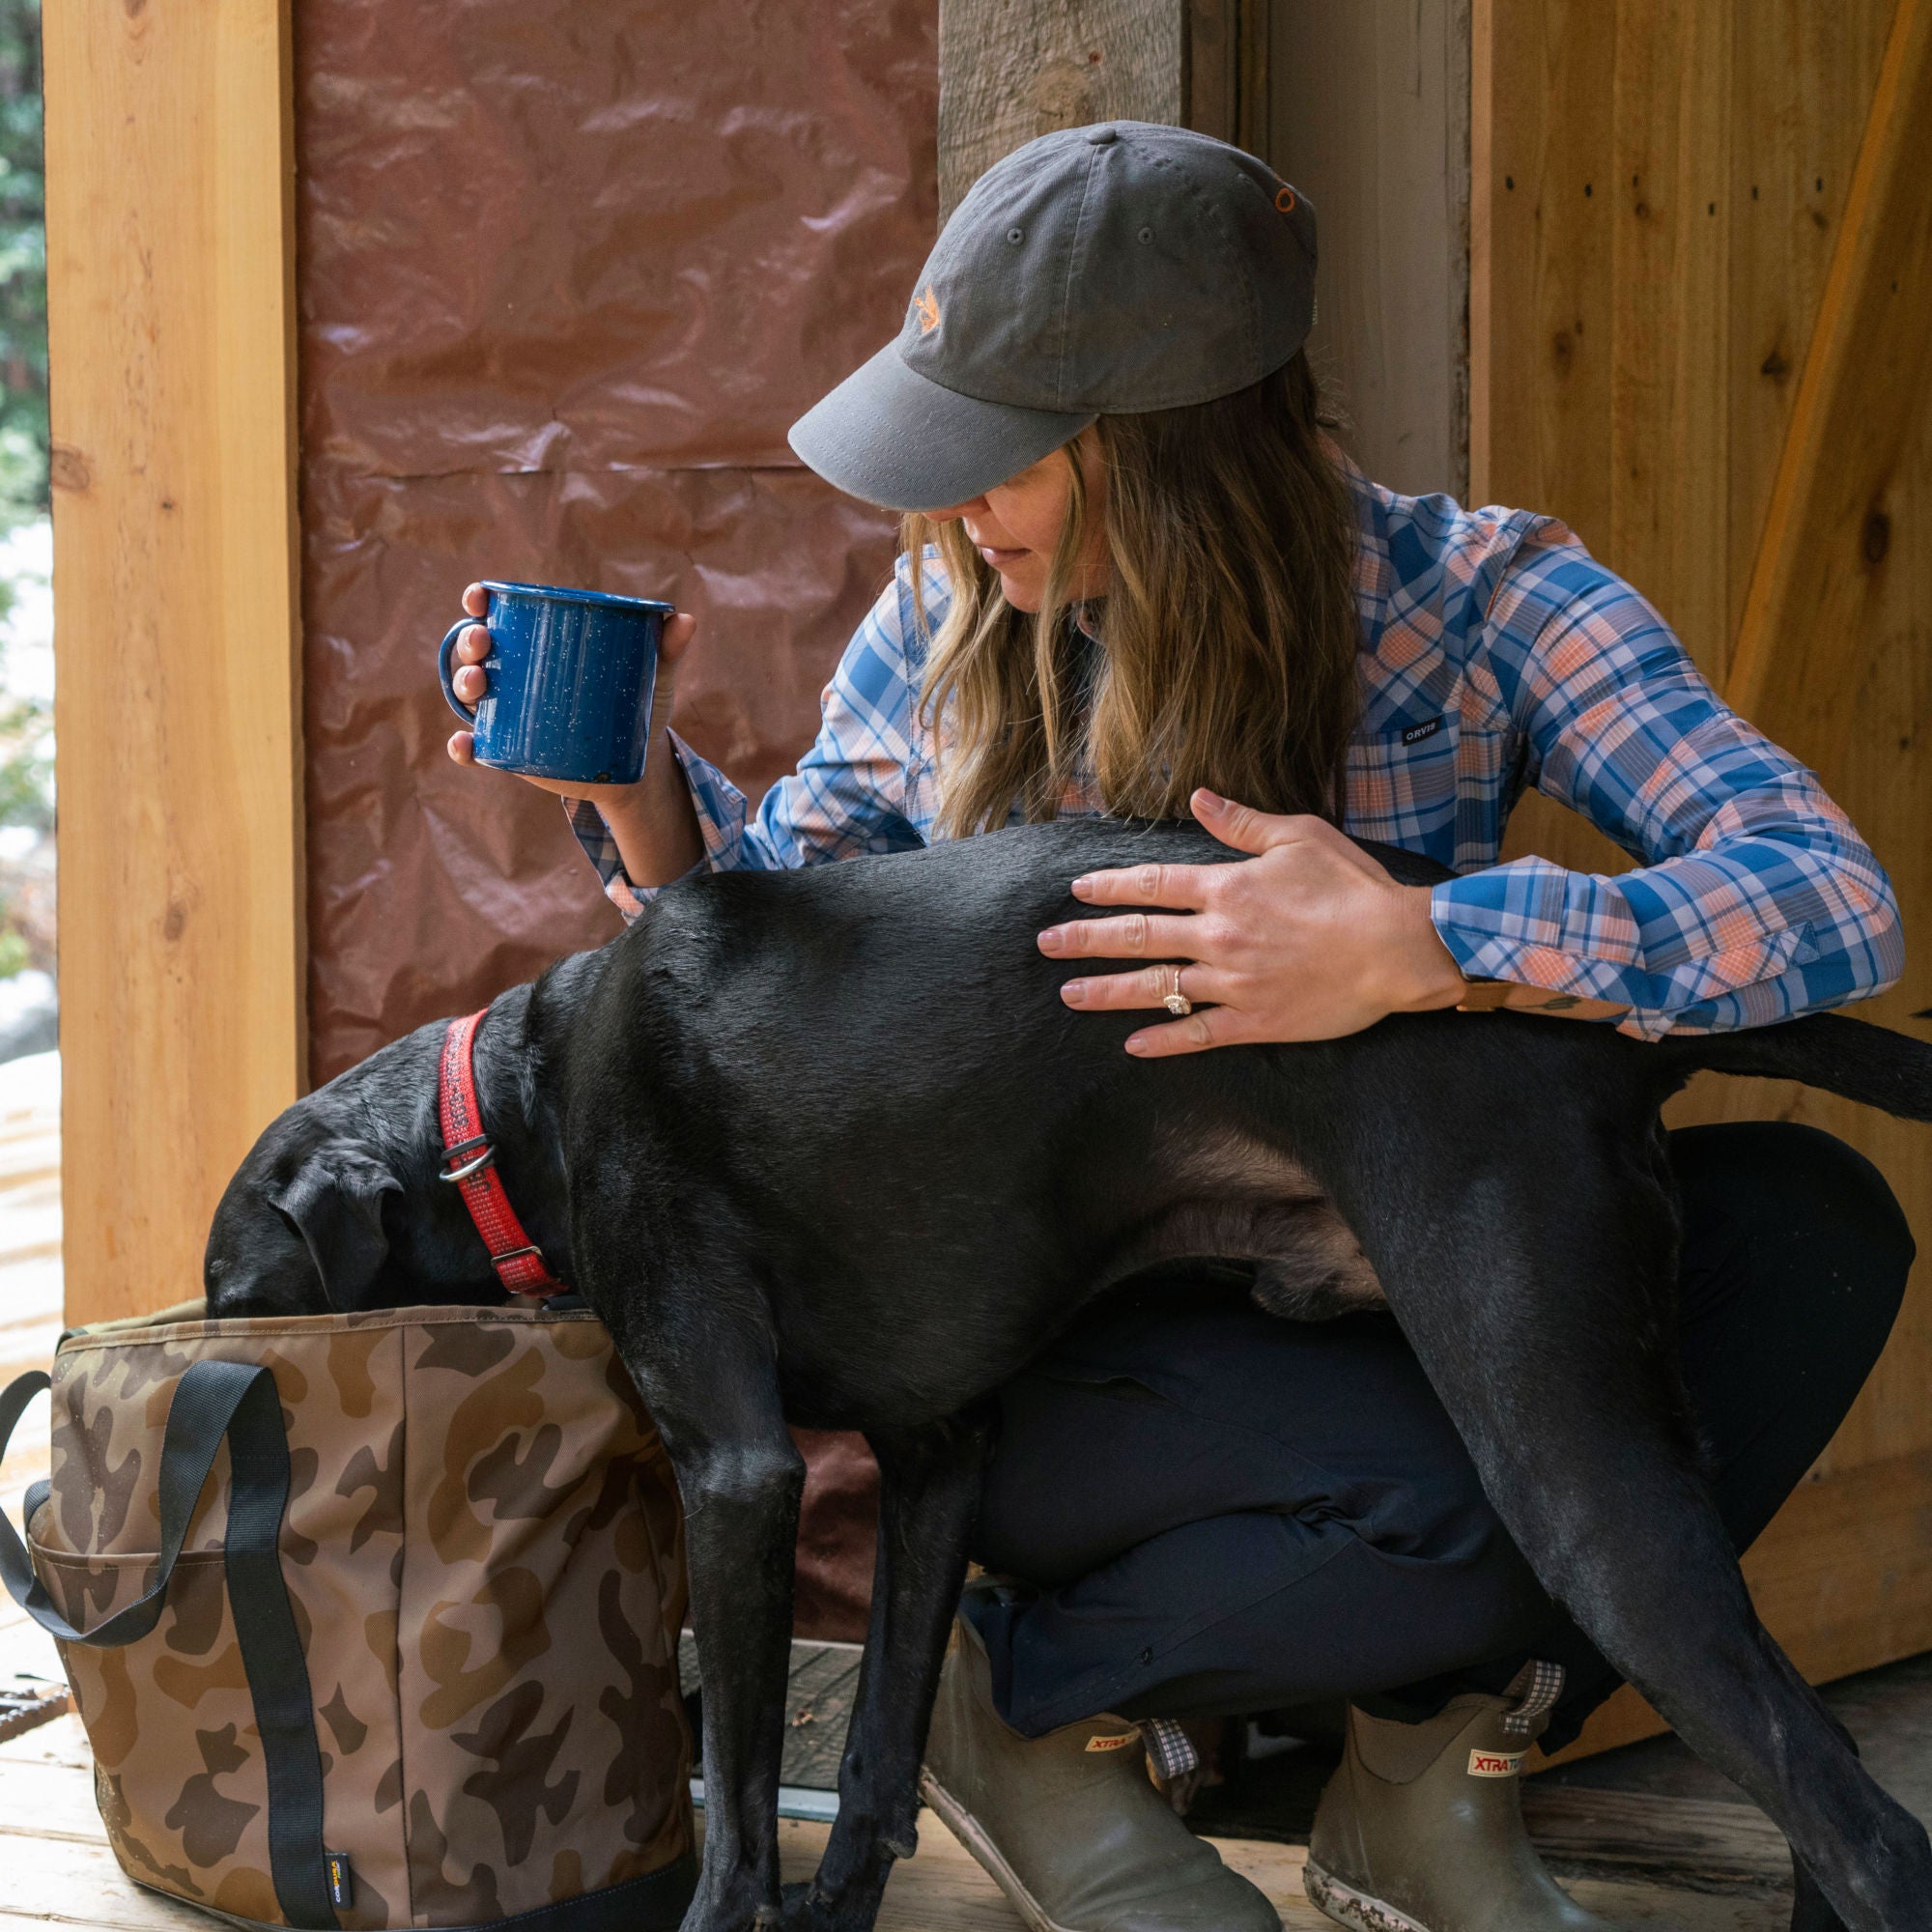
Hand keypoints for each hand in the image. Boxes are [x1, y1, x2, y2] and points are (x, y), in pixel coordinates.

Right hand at [444, 581, 698, 806]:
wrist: (638, 765)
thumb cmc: (638, 706)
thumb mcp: (653, 676)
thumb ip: (666, 648)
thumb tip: (685, 619)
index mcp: (539, 646)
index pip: (500, 616)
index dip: (480, 602)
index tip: (480, 596)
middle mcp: (515, 676)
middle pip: (478, 651)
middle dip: (471, 641)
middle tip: (483, 642)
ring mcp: (510, 713)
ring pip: (472, 694)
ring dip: (464, 683)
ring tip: (479, 684)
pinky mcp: (511, 751)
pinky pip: (475, 749)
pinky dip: (463, 747)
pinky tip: (464, 745)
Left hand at [1035, 790, 1466, 1055]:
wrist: (1397, 948)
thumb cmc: (1353, 887)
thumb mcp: (1298, 837)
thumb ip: (1241, 823)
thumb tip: (1198, 799)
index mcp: (1226, 888)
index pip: (1151, 885)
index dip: (1109, 888)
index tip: (1077, 891)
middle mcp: (1218, 935)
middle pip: (1137, 937)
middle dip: (1085, 940)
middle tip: (1047, 944)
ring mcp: (1232, 982)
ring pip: (1155, 987)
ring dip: (1106, 991)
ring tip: (1069, 994)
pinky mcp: (1254, 1021)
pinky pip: (1196, 1034)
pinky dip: (1163, 1040)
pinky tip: (1132, 1046)